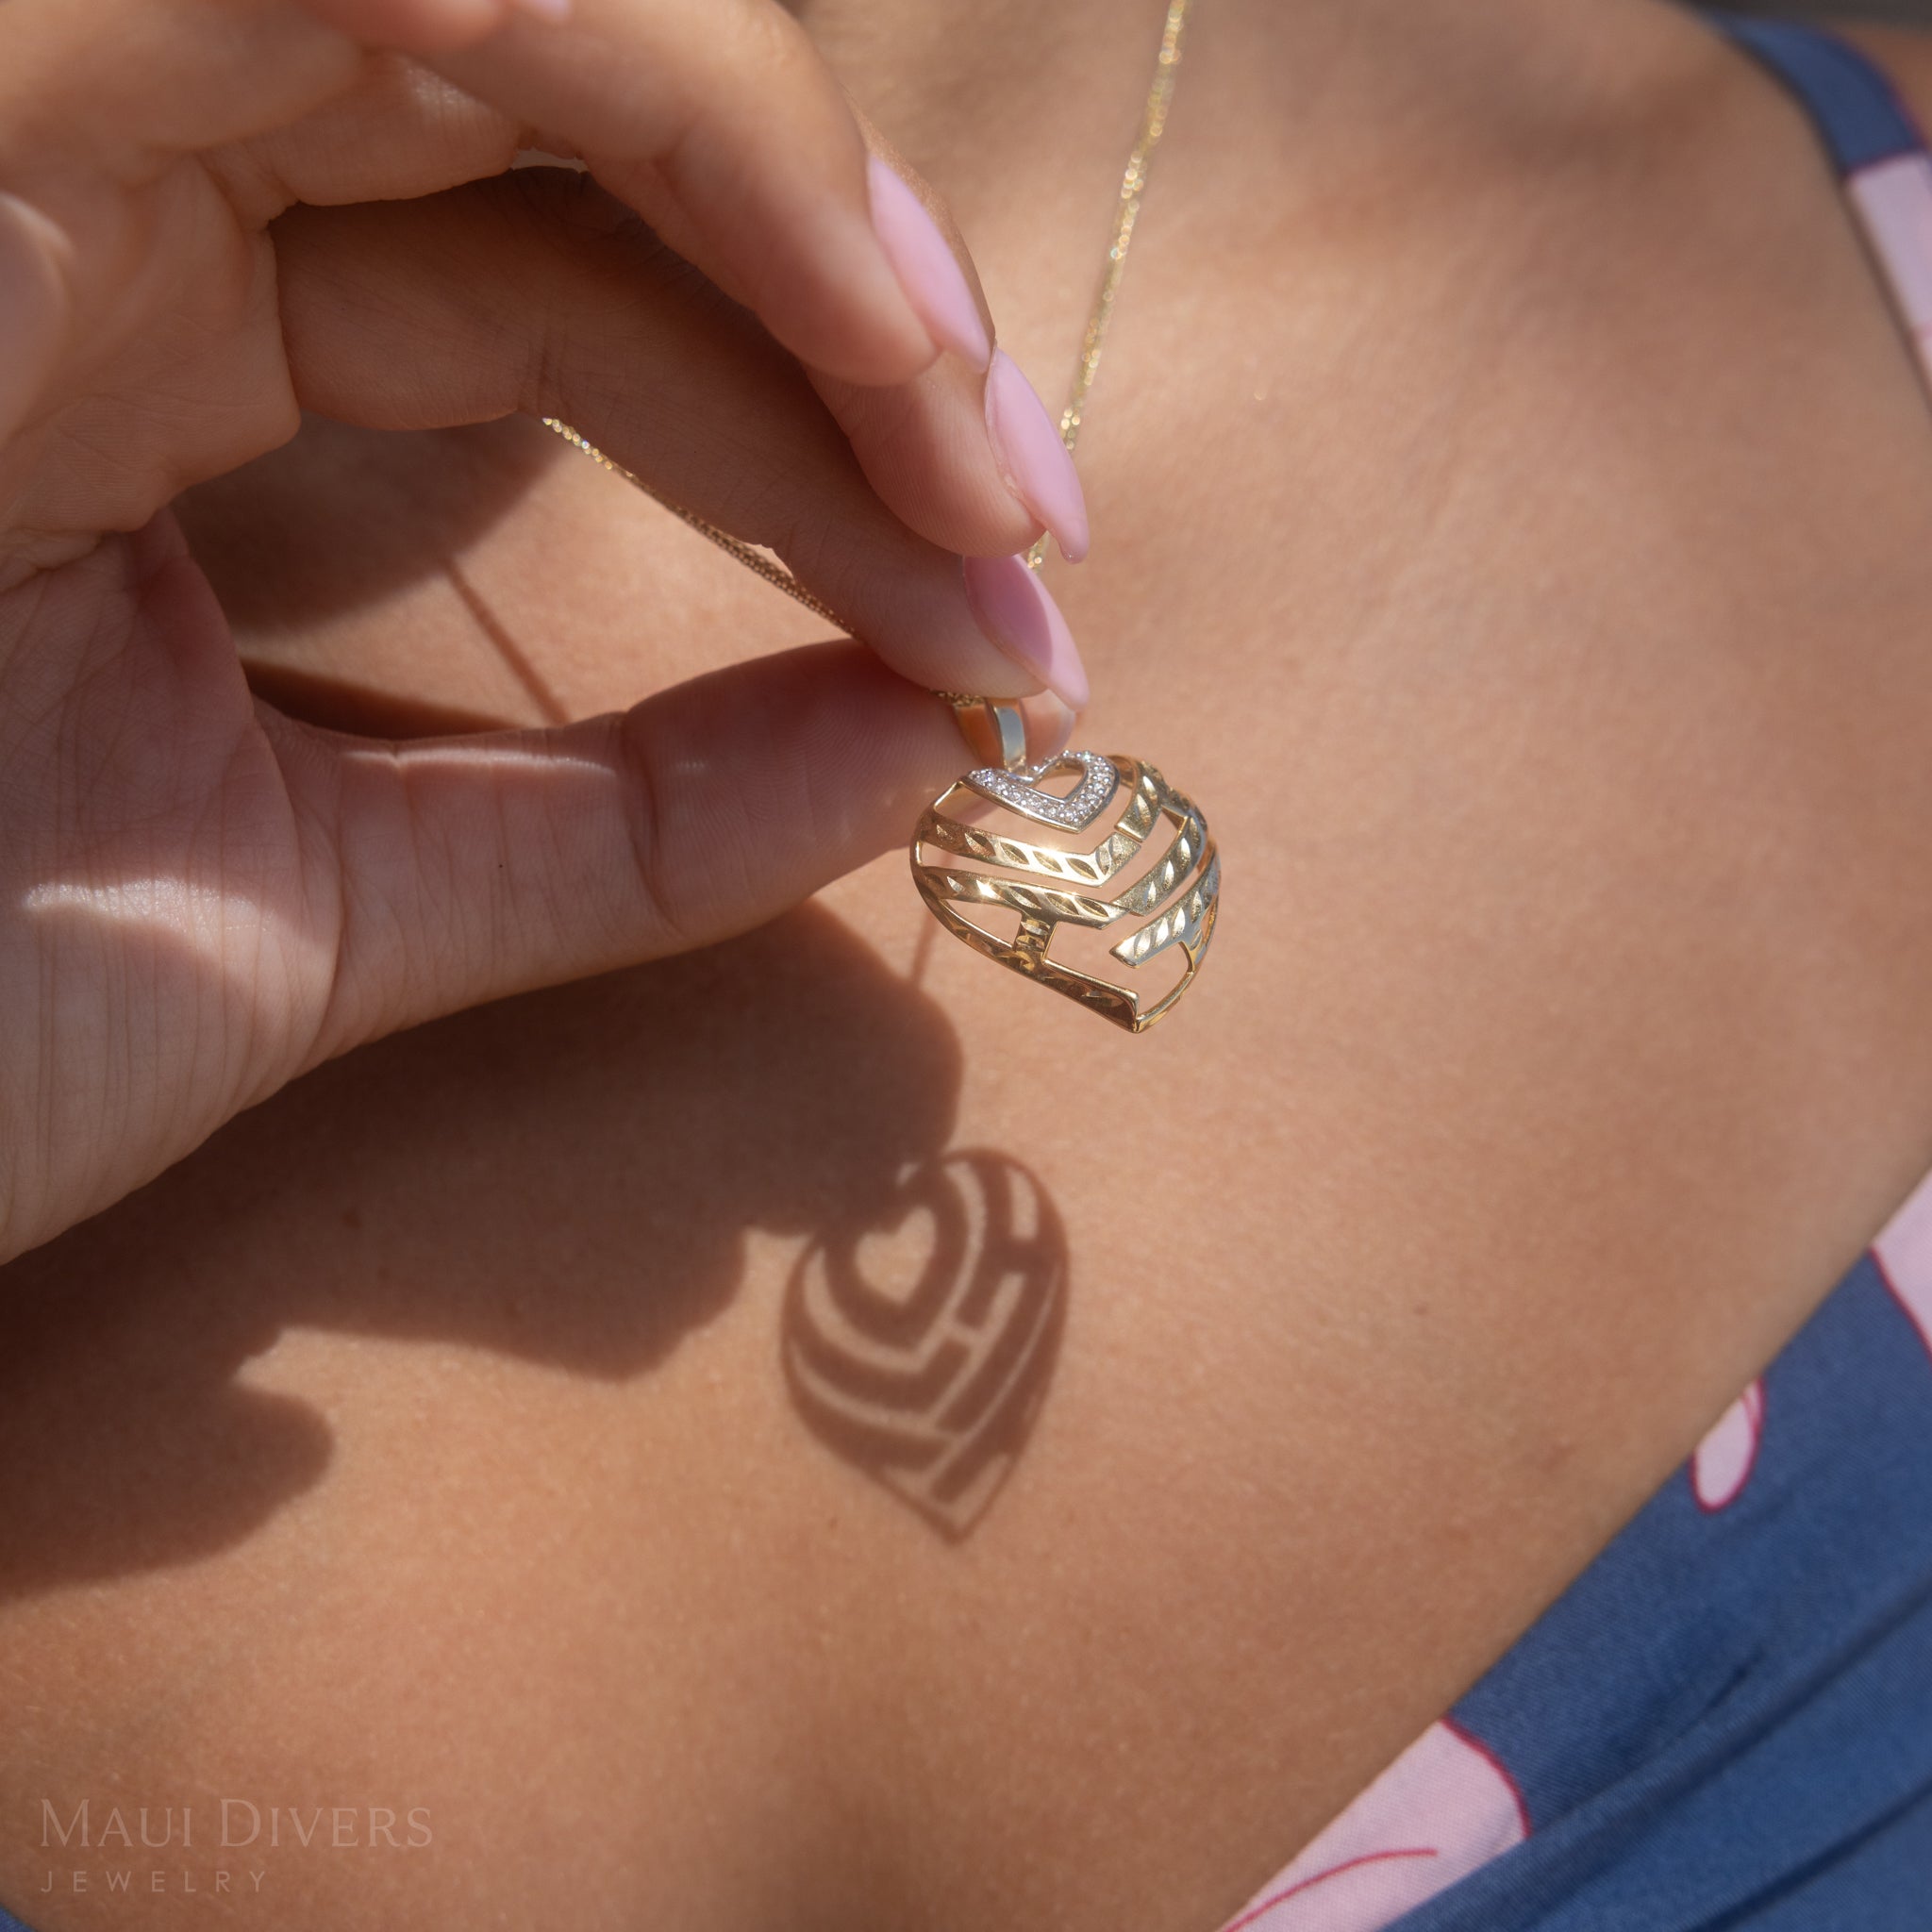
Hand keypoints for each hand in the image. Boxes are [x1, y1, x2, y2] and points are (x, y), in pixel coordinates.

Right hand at [0, 0, 1090, 1262]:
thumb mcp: (314, 909)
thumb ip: (612, 829)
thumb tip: (909, 759)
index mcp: (150, 335)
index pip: (580, 300)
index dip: (827, 449)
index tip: (1005, 637)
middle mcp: (94, 173)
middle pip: (583, 121)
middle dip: (848, 306)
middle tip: (1028, 523)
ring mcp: (28, 103)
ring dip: (776, 185)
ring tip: (965, 426)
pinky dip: (624, 66)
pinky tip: (840, 280)